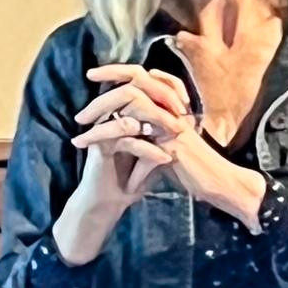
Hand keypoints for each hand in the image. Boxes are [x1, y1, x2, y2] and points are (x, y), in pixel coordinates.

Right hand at [49, 68, 186, 265]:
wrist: (110, 201)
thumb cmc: (133, 177)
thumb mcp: (154, 152)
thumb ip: (165, 134)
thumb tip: (188, 117)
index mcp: (121, 109)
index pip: (143, 85)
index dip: (167, 89)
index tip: (188, 106)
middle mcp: (109, 114)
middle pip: (134, 90)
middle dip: (162, 99)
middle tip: (183, 114)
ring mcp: (102, 127)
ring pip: (130, 111)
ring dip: (157, 120)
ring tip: (177, 133)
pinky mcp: (99, 145)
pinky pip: (126, 139)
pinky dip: (149, 149)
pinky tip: (165, 159)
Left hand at [75, 65, 267, 230]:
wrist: (216, 182)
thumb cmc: (192, 162)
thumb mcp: (169, 138)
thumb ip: (151, 122)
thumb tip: (124, 110)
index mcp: (170, 102)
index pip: (141, 75)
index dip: (116, 71)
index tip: (92, 74)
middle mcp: (171, 108)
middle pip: (132, 87)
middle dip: (101, 99)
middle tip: (79, 115)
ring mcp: (172, 124)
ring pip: (130, 112)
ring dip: (101, 125)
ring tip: (80, 136)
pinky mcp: (171, 145)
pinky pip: (135, 142)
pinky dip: (113, 146)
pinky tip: (96, 153)